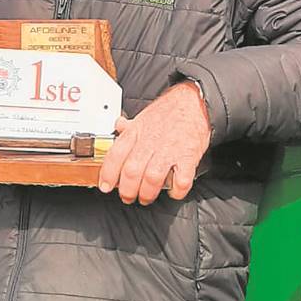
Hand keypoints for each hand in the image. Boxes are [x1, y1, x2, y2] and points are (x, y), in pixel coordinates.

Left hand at [98, 81, 210, 205]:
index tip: (105, 186)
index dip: (108, 174)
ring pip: (152, 179)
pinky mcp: (188, 157)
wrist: (194, 102)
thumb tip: (118, 127)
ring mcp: (169, 150)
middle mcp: (150, 142)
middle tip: (127, 197)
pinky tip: (173, 191)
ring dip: (147, 194)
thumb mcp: (144, 115)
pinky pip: (181, 180)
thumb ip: (130, 126)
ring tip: (146, 198)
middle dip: (127, 190)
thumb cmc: (169, 111)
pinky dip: (176, 191)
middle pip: (132, 172)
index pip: (116, 155)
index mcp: (137, 132)